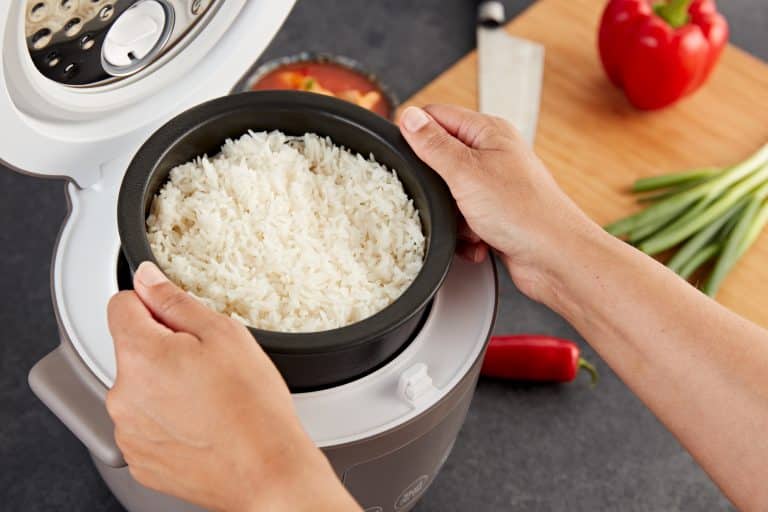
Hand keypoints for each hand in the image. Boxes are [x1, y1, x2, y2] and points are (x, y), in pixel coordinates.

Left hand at [106, 262, 359, 511]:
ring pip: (140, 389)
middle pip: (132, 350)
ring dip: (164, 386)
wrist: (266, 471)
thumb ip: (175, 301)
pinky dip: (168, 421)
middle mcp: (123, 396)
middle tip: (207, 366)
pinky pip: (146, 425)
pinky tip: (201, 424)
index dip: (153, 305)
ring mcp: (129, 432)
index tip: (179, 321)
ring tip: (209, 399)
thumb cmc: (253, 407)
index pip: (120, 305)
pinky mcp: (140, 460)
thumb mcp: (224, 334)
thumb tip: (147, 279)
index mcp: (140, 355)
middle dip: (163, 349)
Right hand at [399, 104, 598, 300]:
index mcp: (489, 132)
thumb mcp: (466, 172)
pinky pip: (463, 220)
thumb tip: (410, 116)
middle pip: (440, 160)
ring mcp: (495, 186)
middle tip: (444, 198)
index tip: (406, 158)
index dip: (416, 134)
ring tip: (469, 224)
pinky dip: (464, 235)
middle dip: (434, 186)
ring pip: (448, 195)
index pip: (436, 116)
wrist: (556, 258)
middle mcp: (493, 155)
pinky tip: (478, 241)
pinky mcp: (495, 215)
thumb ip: (433, 144)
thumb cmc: (524, 212)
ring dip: (451, 215)